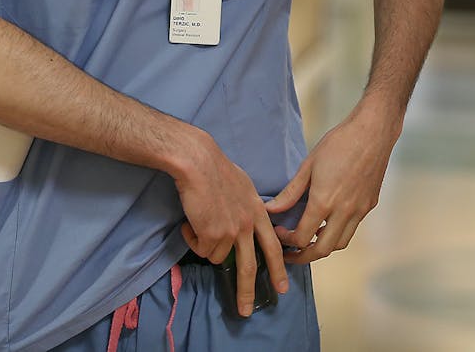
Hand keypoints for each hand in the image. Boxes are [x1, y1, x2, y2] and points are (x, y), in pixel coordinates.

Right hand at [174, 132, 288, 315]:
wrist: (199, 163)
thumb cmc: (217, 170)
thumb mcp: (244, 188)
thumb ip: (249, 207)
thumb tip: (248, 219)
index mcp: (259, 212)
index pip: (273, 246)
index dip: (278, 268)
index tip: (282, 286)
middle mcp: (248, 224)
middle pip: (250, 266)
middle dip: (247, 291)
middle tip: (245, 311)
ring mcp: (231, 230)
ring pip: (217, 257)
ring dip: (205, 245)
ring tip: (200, 222)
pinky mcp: (212, 233)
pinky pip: (200, 248)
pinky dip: (193, 239)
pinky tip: (192, 221)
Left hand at [264, 106, 398, 262]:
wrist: (373, 131)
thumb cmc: (339, 143)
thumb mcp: (309, 166)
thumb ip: (290, 193)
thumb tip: (270, 209)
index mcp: (324, 201)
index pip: (302, 238)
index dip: (287, 240)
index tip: (279, 232)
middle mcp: (344, 211)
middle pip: (322, 250)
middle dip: (303, 256)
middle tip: (290, 252)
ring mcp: (360, 210)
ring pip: (340, 243)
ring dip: (322, 247)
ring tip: (309, 240)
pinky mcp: (370, 204)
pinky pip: (352, 228)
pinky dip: (337, 233)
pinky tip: (328, 222)